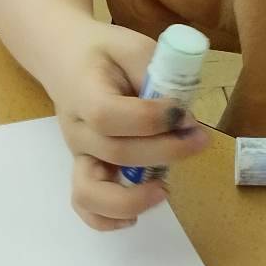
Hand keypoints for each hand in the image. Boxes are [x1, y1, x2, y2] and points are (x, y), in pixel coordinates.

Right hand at [53, 24, 210, 229]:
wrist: (65, 59)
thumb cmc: (104, 53)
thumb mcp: (132, 45)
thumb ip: (154, 72)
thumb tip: (182, 114)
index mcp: (83, 94)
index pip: (110, 116)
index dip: (151, 120)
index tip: (183, 111)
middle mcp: (77, 130)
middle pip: (116, 153)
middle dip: (166, 151)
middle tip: (200, 138)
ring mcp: (79, 155)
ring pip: (91, 192)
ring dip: (131, 199)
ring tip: (165, 190)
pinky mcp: (86, 169)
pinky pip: (86, 205)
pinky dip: (107, 219)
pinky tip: (137, 216)